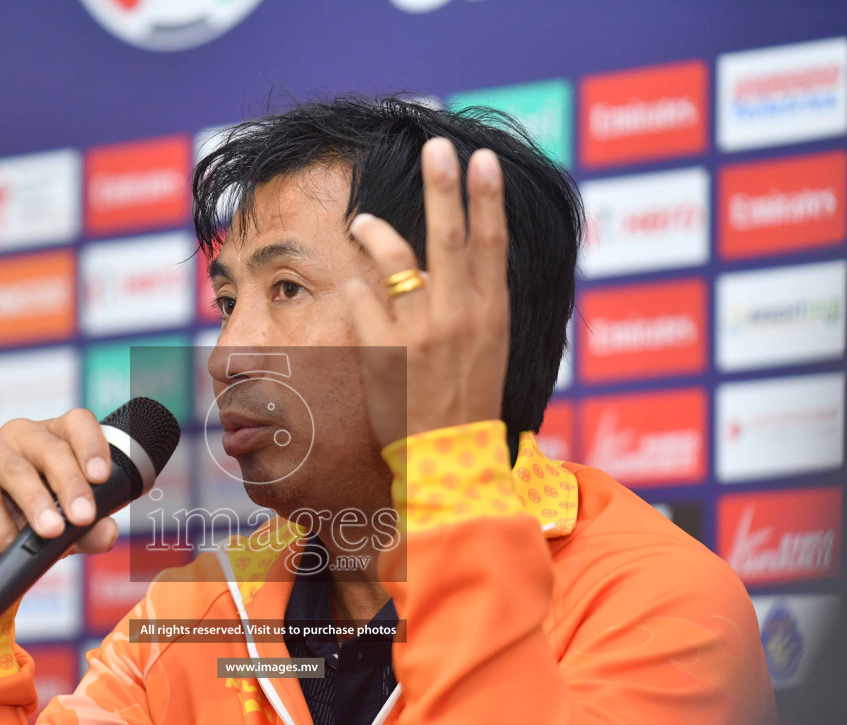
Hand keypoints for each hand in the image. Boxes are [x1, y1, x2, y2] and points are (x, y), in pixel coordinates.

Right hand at [0, 409, 119, 585]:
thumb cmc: (26, 525)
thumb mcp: (65, 532)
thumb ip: (89, 531)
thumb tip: (107, 533)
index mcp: (54, 438)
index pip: (78, 423)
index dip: (92, 446)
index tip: (102, 477)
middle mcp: (22, 434)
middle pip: (50, 448)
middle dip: (70, 485)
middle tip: (83, 517)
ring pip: (16, 469)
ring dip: (36, 502)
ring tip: (51, 531)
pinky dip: (1, 523)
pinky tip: (11, 543)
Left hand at [345, 138, 509, 448]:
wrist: (448, 457)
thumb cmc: (468, 401)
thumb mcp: (489, 347)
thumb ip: (477, 302)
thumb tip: (466, 260)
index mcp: (491, 312)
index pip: (492, 242)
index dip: (487, 197)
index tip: (482, 158)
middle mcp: (459, 315)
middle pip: (449, 236)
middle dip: (444, 186)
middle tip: (436, 145)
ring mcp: (421, 332)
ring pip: (395, 261)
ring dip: (376, 230)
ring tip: (361, 219)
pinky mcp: (385, 350)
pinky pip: (363, 300)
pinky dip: (357, 291)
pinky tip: (353, 291)